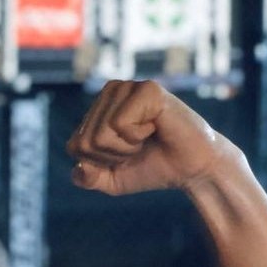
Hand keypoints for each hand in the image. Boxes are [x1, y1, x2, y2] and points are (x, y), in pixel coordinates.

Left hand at [66, 80, 240, 195]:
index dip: (100, 163)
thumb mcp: (110, 180)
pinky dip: (138, 136)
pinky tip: (155, 127)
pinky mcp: (147, 89)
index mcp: (98, 108)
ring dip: (126, 147)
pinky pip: (120, 124)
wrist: (192, 169)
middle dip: (113, 156)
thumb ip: (87, 178)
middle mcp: (110, 91)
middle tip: (139, 147)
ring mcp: (128, 87)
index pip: (75, 146)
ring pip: (100, 133)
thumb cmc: (152, 167)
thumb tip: (80, 168)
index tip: (125, 156)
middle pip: (85, 141)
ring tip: (147, 137)